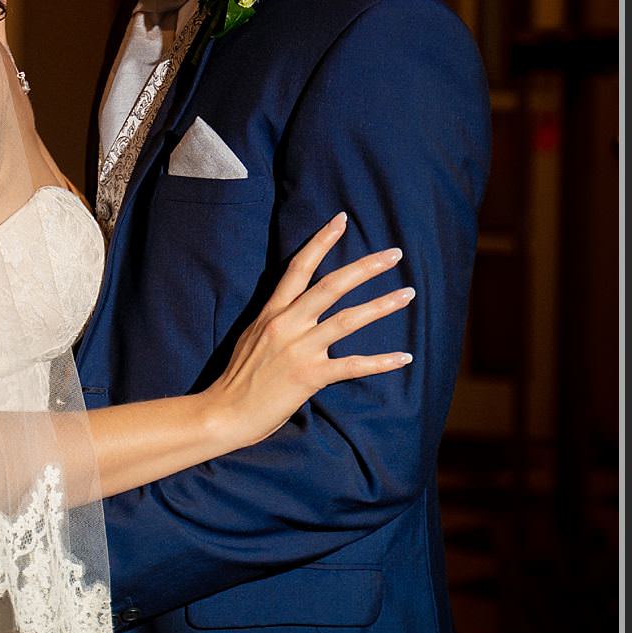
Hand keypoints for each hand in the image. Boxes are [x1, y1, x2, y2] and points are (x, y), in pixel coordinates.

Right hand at [205, 214, 415, 450]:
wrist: (223, 412)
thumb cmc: (237, 378)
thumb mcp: (252, 337)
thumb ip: (276, 321)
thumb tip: (298, 311)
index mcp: (271, 312)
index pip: (298, 267)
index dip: (321, 242)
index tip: (341, 221)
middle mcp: (285, 324)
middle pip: (330, 285)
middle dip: (365, 267)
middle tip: (395, 254)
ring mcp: (298, 349)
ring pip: (347, 320)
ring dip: (381, 305)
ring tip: (408, 294)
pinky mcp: (308, 377)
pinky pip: (352, 365)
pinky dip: (381, 362)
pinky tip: (404, 358)